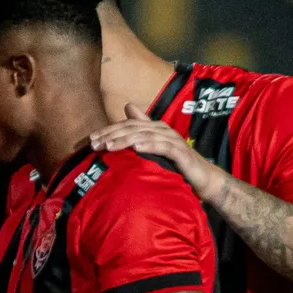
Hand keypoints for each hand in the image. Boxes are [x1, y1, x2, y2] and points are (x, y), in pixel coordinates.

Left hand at [90, 104, 224, 199]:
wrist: (203, 179)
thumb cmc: (175, 164)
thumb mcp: (153, 150)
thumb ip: (139, 135)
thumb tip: (124, 114)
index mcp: (154, 128)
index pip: (126, 125)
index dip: (108, 131)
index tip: (90, 140)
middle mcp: (162, 130)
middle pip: (133, 128)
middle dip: (111, 135)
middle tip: (94, 144)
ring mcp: (172, 141)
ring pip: (145, 135)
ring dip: (125, 140)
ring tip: (109, 146)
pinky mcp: (181, 153)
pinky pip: (164, 147)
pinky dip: (149, 145)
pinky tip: (136, 148)